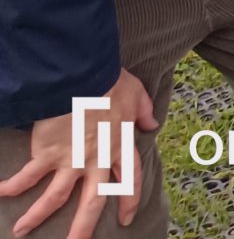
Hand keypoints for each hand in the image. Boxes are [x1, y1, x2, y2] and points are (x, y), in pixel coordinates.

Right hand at [0, 68, 157, 238]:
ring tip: (21, 231)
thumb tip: (151, 122)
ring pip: (54, 198)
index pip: (129, 179)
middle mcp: (96, 160)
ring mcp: (71, 160)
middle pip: (92, 202)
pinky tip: (1, 193)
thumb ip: (143, 111)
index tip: (126, 219)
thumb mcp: (136, 94)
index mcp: (120, 146)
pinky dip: (13, 186)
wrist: (83, 77)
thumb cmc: (110, 82)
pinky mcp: (47, 154)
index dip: (129, 200)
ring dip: (36, 216)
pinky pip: (28, 176)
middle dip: (83, 228)